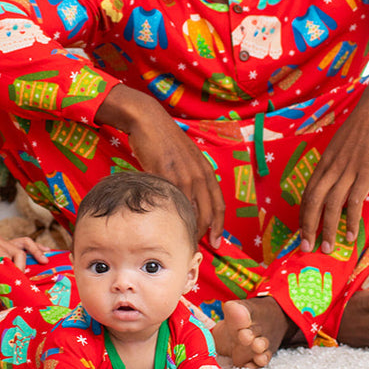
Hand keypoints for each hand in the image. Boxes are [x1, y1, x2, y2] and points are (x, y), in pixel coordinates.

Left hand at [0, 234, 48, 281]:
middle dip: (22, 266)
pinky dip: (34, 248)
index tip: (14, 283)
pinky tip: (46, 252)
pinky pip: (23, 245)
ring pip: (23, 245)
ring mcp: (3, 243)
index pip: (6, 255)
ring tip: (45, 260)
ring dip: (35, 251)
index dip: (12, 269)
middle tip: (22, 282)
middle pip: (17, 252)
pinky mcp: (6, 248)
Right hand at [97, 84, 224, 246]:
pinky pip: (172, 201)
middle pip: (208, 212)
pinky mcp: (166, 175)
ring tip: (182, 240)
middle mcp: (199, 174)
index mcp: (206, 170)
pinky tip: (167, 224)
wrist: (148, 121)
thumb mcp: (186, 158)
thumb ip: (191, 176)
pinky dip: (172, 215)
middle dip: (205, 233)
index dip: (219, 225)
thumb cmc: (164, 139)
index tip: (217, 241)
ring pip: (191, 210)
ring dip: (188, 227)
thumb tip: (189, 198)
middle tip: (198, 247)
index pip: (219, 204)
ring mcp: (184, 175)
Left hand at [298, 81, 368, 252]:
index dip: (304, 213)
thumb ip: (337, 161)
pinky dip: (350, 219)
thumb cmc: (364, 124)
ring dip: (328, 229)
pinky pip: (354, 199)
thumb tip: (336, 177)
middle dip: (308, 226)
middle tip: (305, 248)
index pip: (308, 191)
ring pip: (331, 204)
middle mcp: (332, 166)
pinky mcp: (366, 171)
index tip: (302, 230)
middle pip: (313, 201)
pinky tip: (350, 235)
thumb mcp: (342, 143)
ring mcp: (348, 169)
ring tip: (327, 248)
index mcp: (325, 160)